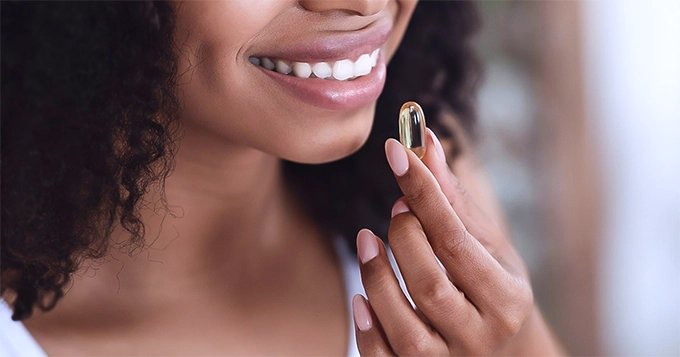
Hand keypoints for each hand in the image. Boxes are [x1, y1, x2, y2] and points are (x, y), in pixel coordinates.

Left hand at [352, 127, 549, 355]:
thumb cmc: (492, 290)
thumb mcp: (487, 248)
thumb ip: (453, 201)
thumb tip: (423, 142)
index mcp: (505, 298)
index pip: (455, 239)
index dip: (423, 191)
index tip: (395, 150)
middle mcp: (480, 336)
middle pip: (429, 282)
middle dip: (402, 235)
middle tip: (395, 209)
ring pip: (403, 323)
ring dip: (376, 274)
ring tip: (367, 240)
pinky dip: (366, 328)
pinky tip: (360, 297)